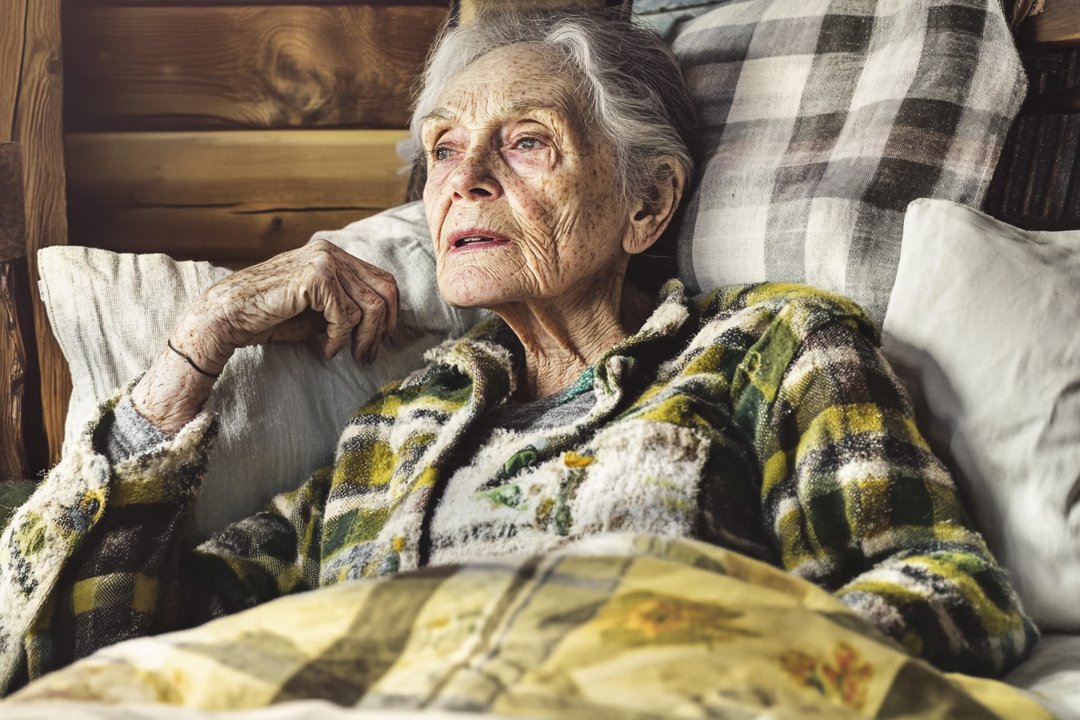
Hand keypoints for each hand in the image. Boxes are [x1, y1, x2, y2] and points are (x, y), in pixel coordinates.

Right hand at [174, 239, 399, 372]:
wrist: (228, 315)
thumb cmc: (270, 317)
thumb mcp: (317, 311)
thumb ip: (346, 308)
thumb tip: (380, 325)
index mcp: (333, 255)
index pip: (382, 280)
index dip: (391, 313)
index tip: (383, 339)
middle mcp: (330, 252)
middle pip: (383, 292)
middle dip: (381, 329)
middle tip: (369, 356)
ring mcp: (323, 261)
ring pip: (369, 307)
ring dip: (362, 339)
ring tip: (350, 356)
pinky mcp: (315, 278)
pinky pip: (345, 317)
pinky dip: (339, 339)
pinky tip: (326, 349)